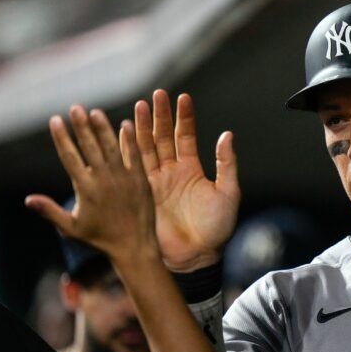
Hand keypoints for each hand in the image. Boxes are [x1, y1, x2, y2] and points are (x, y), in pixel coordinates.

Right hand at [25, 106, 157, 260]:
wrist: (134, 246)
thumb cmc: (101, 239)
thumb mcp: (72, 228)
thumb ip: (50, 211)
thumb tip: (28, 199)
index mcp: (85, 189)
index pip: (70, 157)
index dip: (61, 137)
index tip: (54, 120)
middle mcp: (103, 180)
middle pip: (89, 147)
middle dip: (81, 126)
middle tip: (75, 107)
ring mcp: (123, 178)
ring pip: (111, 147)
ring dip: (103, 128)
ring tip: (95, 112)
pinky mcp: (140, 180)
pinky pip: (134, 155)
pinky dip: (129, 141)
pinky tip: (125, 125)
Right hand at [135, 90, 239, 272]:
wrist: (196, 256)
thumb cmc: (216, 228)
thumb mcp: (228, 193)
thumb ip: (226, 164)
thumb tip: (227, 134)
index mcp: (192, 169)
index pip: (185, 136)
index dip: (184, 117)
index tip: (182, 97)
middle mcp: (171, 172)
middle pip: (163, 137)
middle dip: (159, 116)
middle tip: (156, 94)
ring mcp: (155, 182)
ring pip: (146, 149)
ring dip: (141, 128)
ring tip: (138, 105)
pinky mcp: (142, 194)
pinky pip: (133, 169)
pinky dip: (127, 151)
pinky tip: (122, 132)